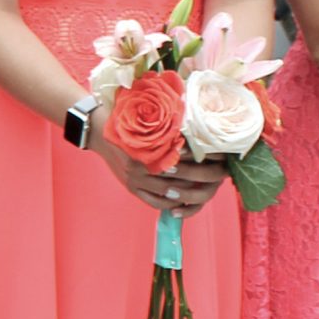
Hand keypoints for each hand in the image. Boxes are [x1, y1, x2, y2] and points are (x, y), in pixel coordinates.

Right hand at [86, 105, 227, 217]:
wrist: (95, 128)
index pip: (186, 156)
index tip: (224, 156)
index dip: (207, 158)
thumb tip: (202, 128)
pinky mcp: (130, 186)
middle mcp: (142, 164)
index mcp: (149, 145)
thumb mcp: (148, 115)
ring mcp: (135, 178)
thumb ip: (172, 124)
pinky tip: (183, 199)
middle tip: (223, 172)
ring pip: (170, 192)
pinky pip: (154, 201)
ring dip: (191, 192)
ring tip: (208, 186)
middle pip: (182, 176)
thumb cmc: (124, 116)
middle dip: (206, 176)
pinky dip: (171, 203)